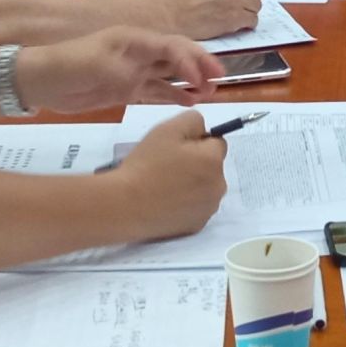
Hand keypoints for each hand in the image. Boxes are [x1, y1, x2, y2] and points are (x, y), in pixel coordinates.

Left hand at [18, 26, 221, 114]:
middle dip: (200, 66)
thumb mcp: (95, 64)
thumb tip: (149, 79)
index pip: (171, 45)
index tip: (203, 77)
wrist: (39, 82)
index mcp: (134, 39)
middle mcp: (138, 53)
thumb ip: (125, 70)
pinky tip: (189, 101)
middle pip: (176, 56)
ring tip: (210, 93)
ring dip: (191, 81)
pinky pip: (156, 91)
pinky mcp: (126, 88)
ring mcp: (134, 71)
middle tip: (219, 81)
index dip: (191, 59)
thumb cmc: (67, 65)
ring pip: (170, 74)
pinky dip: (174, 95)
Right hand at [104, 111, 229, 241]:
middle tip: (168, 166)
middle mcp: (219, 186)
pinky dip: (187, 203)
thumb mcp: (168, 129)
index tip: (176, 149)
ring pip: (206, 188)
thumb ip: (194, 120)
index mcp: (214, 160)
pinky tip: (166, 203)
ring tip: (165, 186)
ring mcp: (209, 209)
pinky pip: (197, 207)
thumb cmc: (146, 164)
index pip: (216, 142)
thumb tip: (204, 130)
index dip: (196, 142)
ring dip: (194, 184)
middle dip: (197, 163)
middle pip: (213, 167)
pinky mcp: (197, 226)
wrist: (126, 205)